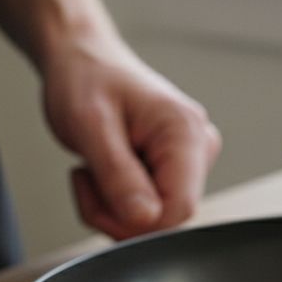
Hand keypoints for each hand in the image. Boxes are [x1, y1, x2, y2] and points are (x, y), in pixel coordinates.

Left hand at [40, 40, 220, 239]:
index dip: (135, 221)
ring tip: (94, 168)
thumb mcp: (90, 126)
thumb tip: (145, 220)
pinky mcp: (175, 170)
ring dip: (113, 208)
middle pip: (166, 219)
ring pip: (154, 220)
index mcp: (186, 133)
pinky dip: (116, 204)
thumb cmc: (85, 79)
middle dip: (117, 214)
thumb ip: (118, 176)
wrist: (82, 60)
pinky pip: (149, 211)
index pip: (178, 210)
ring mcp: (190, 161)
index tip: (100, 195)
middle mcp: (199, 148)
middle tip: (87, 176)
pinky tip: (105, 173)